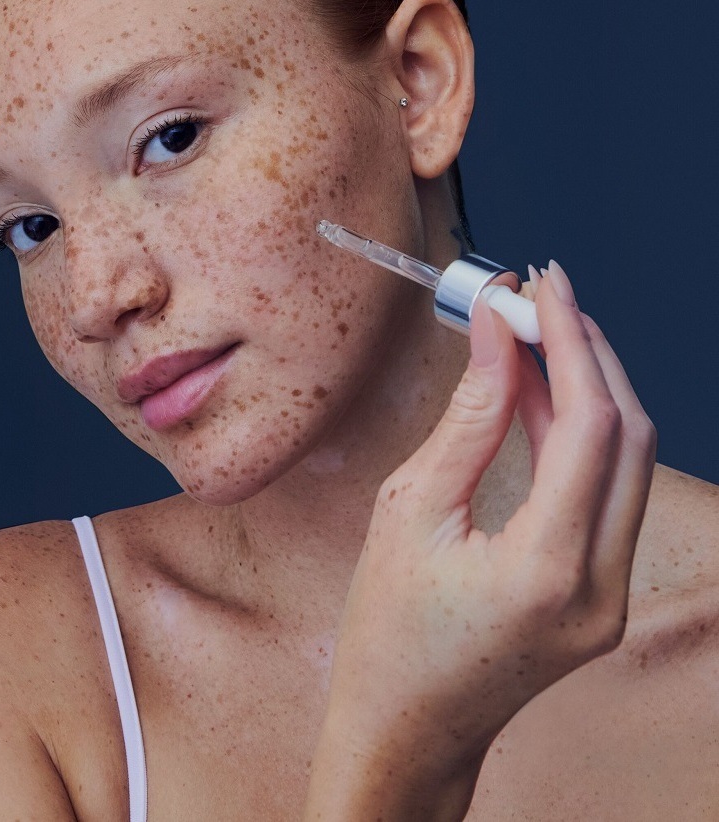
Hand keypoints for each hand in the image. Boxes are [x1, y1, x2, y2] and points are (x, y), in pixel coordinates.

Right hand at [321, 261, 656, 807]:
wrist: (407, 730)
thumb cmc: (387, 630)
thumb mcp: (409, 508)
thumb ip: (469, 416)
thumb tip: (496, 334)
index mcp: (548, 568)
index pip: (590, 424)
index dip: (569, 339)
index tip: (540, 285)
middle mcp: (601, 587)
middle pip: (629, 435)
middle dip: (587, 351)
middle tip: (537, 298)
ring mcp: (612, 598)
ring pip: (627, 461)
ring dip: (587, 388)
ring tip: (531, 333)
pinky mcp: (603, 596)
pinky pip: (607, 493)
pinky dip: (578, 434)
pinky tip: (537, 393)